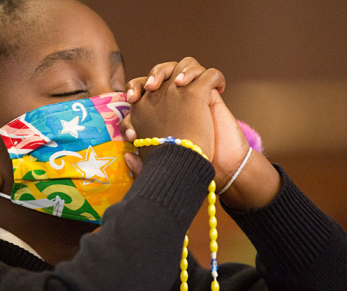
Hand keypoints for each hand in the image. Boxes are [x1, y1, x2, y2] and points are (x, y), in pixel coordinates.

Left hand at [122, 58, 280, 209]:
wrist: (219, 168)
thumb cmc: (187, 165)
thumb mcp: (160, 165)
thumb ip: (141, 164)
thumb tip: (127, 157)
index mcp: (154, 110)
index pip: (138, 89)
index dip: (133, 91)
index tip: (132, 102)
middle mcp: (171, 98)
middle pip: (158, 72)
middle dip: (153, 75)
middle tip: (151, 87)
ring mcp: (191, 94)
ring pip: (182, 66)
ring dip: (178, 70)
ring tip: (179, 84)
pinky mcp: (211, 94)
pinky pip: (208, 74)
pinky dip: (205, 75)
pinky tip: (201, 86)